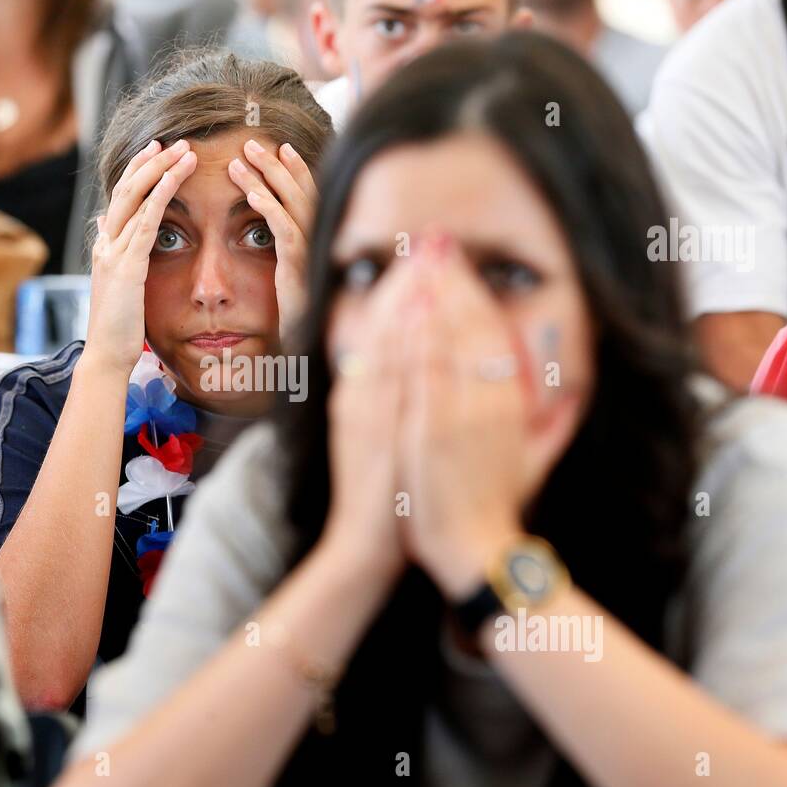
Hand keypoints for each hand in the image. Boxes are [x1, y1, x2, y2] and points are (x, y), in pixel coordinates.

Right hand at [84, 139, 196, 376]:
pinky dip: (161, 194)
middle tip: (171, 140)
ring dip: (161, 169)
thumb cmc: (118, 327)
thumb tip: (104, 224)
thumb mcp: (116, 283)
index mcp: (105, 247)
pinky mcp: (127, 266)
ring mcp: (113, 253)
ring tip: (184, 150)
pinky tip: (176, 176)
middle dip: (149, 161)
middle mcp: (106, 243)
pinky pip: (147, 221)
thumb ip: (113, 251)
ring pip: (136, 198)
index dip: (137, 172)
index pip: (120, 198)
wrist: (107, 356)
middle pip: (125, 189)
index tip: (155, 150)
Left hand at [227, 140, 316, 346]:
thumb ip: (289, 253)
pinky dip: (267, 209)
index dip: (295, 170)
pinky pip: (283, 231)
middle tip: (251, 142)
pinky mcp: (298, 267)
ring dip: (265, 178)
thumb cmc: (297, 315)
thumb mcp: (293, 278)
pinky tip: (249, 194)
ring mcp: (310, 253)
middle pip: (300, 191)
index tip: (280, 148)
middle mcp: (317, 241)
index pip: (308, 195)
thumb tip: (276, 234)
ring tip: (241, 159)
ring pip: (290, 204)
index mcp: (316, 240)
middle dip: (276, 164)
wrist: (304, 348)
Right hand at [316, 252, 425, 587]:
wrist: (362, 545)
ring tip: (426, 263)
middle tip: (428, 240)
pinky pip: (390, 379)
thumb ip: (392, 402)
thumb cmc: (383, 497)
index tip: (423, 257)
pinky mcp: (375, 432)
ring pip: (384, 345)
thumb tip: (414, 369)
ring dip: (404, 302)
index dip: (400, 290)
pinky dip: (403, 346)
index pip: (379, 331)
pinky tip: (419, 318)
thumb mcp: (380, 440)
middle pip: (380, 327)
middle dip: (405, 281)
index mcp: (359, 396)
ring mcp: (365, 413)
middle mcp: (359, 397)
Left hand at [398, 236, 528, 599]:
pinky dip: (413, 338)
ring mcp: (458, 413)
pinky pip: (421, 373)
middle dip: (450, 278)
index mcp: (512, 402)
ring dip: (429, 294)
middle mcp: (488, 400)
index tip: (457, 262)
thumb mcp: (538, 459)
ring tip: (415, 257)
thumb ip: (556, 421)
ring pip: (443, 340)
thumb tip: (574, 393)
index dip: (473, 292)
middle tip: (434, 239)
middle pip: (468, 324)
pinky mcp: (431, 431)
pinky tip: (402, 309)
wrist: (477, 551)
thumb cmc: (500, 506)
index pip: (492, 332)